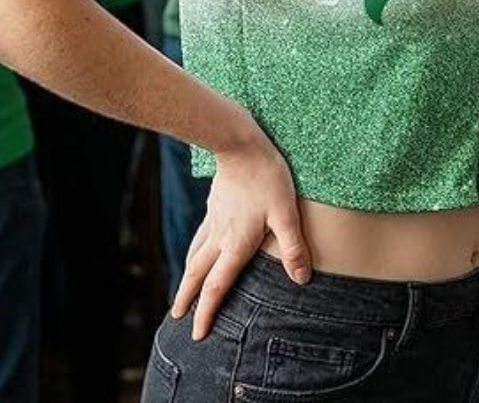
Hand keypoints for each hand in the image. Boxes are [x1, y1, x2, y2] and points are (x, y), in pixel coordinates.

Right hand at [172, 127, 310, 337]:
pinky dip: (194, 250)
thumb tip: (301, 279)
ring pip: (194, 254)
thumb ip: (293, 247)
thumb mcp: (286, 213)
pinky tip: (198, 248)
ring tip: (183, 289)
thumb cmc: (267, 178)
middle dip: (187, 298)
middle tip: (176, 318)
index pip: (217, 286)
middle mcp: (219, 236)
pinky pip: (200, 235)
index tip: (198, 334)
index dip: (206, 312)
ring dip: (187, 276)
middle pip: (197, 274)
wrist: (241, 144)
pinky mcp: (214, 205)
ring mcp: (214, 219)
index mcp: (235, 244)